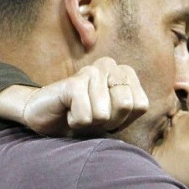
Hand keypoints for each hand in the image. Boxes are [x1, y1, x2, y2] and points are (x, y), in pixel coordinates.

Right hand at [0, 57, 148, 136]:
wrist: (47, 117)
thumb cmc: (84, 117)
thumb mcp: (114, 118)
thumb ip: (130, 109)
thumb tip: (138, 104)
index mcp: (124, 73)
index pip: (140, 105)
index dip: (123, 119)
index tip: (107, 116)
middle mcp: (109, 65)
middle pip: (125, 105)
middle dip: (108, 120)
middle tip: (92, 114)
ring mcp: (90, 71)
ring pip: (104, 114)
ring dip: (89, 122)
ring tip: (78, 112)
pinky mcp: (72, 83)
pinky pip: (86, 116)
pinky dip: (76, 122)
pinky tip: (68, 112)